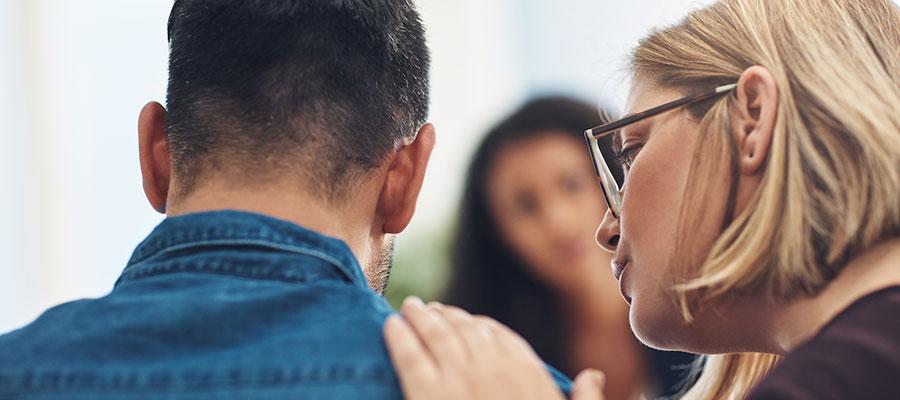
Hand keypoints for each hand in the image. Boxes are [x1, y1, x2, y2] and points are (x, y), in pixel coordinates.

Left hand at [383, 297, 605, 399]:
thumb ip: (585, 399)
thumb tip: (593, 375)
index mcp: (525, 372)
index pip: (499, 336)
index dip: (479, 325)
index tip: (468, 320)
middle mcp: (491, 367)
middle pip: (465, 328)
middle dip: (447, 315)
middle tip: (431, 308)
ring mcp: (457, 378)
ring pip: (435, 334)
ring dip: (421, 316)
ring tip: (410, 308)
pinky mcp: (425, 393)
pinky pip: (408, 355)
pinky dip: (398, 336)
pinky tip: (389, 325)